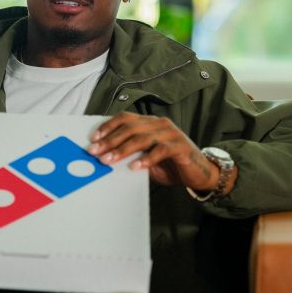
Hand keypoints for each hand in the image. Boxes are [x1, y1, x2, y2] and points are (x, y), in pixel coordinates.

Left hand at [88, 113, 234, 193]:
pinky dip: (146, 159)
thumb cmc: (169, 166)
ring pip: (142, 138)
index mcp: (149, 123)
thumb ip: (130, 154)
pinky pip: (161, 150)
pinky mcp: (181, 146)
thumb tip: (104, 157)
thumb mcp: (145, 159)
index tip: (93, 139)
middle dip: (110, 141)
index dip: (108, 127)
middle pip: (130, 128)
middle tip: (95, 152)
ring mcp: (171, 133)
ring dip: (123, 150)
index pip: (125, 118)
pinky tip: (135, 167)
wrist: (198, 174)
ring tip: (109, 160)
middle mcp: (159, 124)